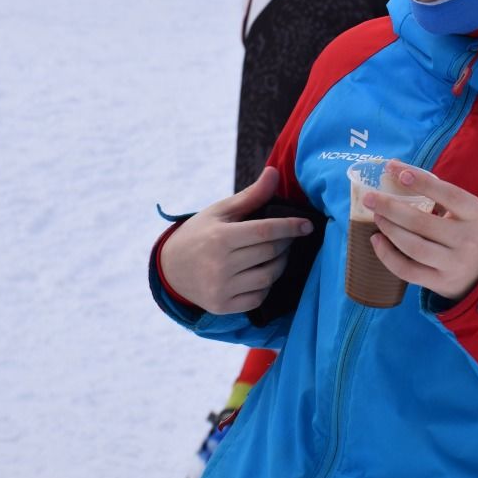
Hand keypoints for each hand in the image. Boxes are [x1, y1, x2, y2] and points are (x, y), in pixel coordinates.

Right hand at [160, 167, 313, 314]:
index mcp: (220, 238)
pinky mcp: (223, 306)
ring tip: (277, 253)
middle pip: (270, 253)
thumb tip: (274, 172)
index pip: (265, 231)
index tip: (307, 225)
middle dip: (286, 243)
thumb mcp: (220, 211)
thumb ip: (251, 195)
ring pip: (268, 277)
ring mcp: (221, 288)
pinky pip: (259, 297)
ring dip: (280, 264)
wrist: (170, 269)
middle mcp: (220, 265)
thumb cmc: (200, 234)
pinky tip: (262, 273)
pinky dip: (266, 285)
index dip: (290, 227)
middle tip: (289, 236)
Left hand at [365, 160, 477, 302]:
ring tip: (376, 217)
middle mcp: (468, 240)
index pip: (448, 195)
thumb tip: (396, 171)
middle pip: (422, 222)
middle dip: (391, 208)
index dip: (421, 182)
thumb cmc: (469, 231)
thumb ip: (439, 195)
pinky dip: (387, 256)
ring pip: (413, 247)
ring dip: (389, 230)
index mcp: (476, 215)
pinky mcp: (441, 283)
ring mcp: (454, 264)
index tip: (396, 171)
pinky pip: (407, 271)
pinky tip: (377, 241)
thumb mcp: (466, 211)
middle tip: (371, 198)